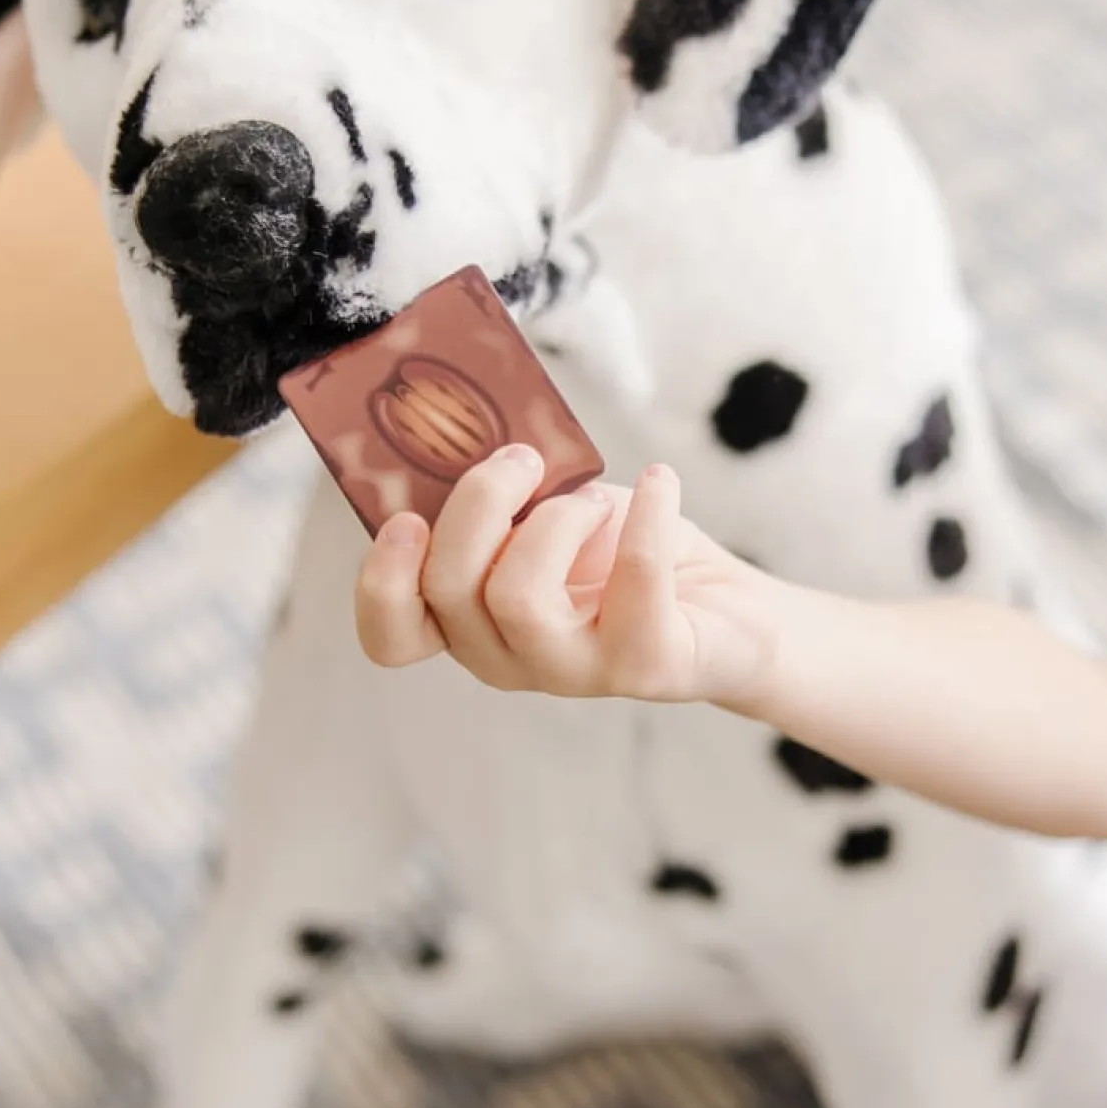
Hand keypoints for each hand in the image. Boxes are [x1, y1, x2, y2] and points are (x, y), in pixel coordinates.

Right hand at [354, 444, 780, 707]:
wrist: (724, 607)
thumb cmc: (622, 556)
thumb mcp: (547, 518)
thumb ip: (502, 501)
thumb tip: (473, 435)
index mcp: (470, 625)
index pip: (393, 638)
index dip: (382, 583)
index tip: (407, 519)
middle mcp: (510, 659)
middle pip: (451, 590)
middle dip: (480, 502)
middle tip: (524, 458)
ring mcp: (576, 672)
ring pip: (519, 596)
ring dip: (557, 518)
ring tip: (594, 497)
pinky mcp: (647, 665)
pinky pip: (632, 579)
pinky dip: (648, 512)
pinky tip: (661, 480)